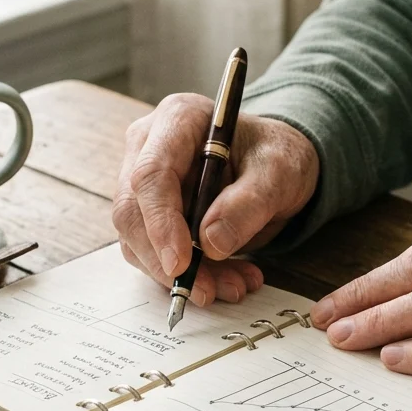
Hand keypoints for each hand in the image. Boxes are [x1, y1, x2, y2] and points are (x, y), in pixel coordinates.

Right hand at [113, 93, 318, 305]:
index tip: (181, 263)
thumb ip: (249, 203)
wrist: (274, 167)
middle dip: (165, 259)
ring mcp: (143, 183)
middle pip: (132, 210)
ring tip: (232, 286)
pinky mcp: (149, 215)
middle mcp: (149, 147)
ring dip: (180, 274)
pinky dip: (186, 276)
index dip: (160, 222)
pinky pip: (152, 253)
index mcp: (178, 119)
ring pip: (137, 239)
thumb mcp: (279, 171)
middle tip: (207, 291)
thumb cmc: (274, 156)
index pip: (151, 173)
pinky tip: (225, 280)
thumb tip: (211, 243)